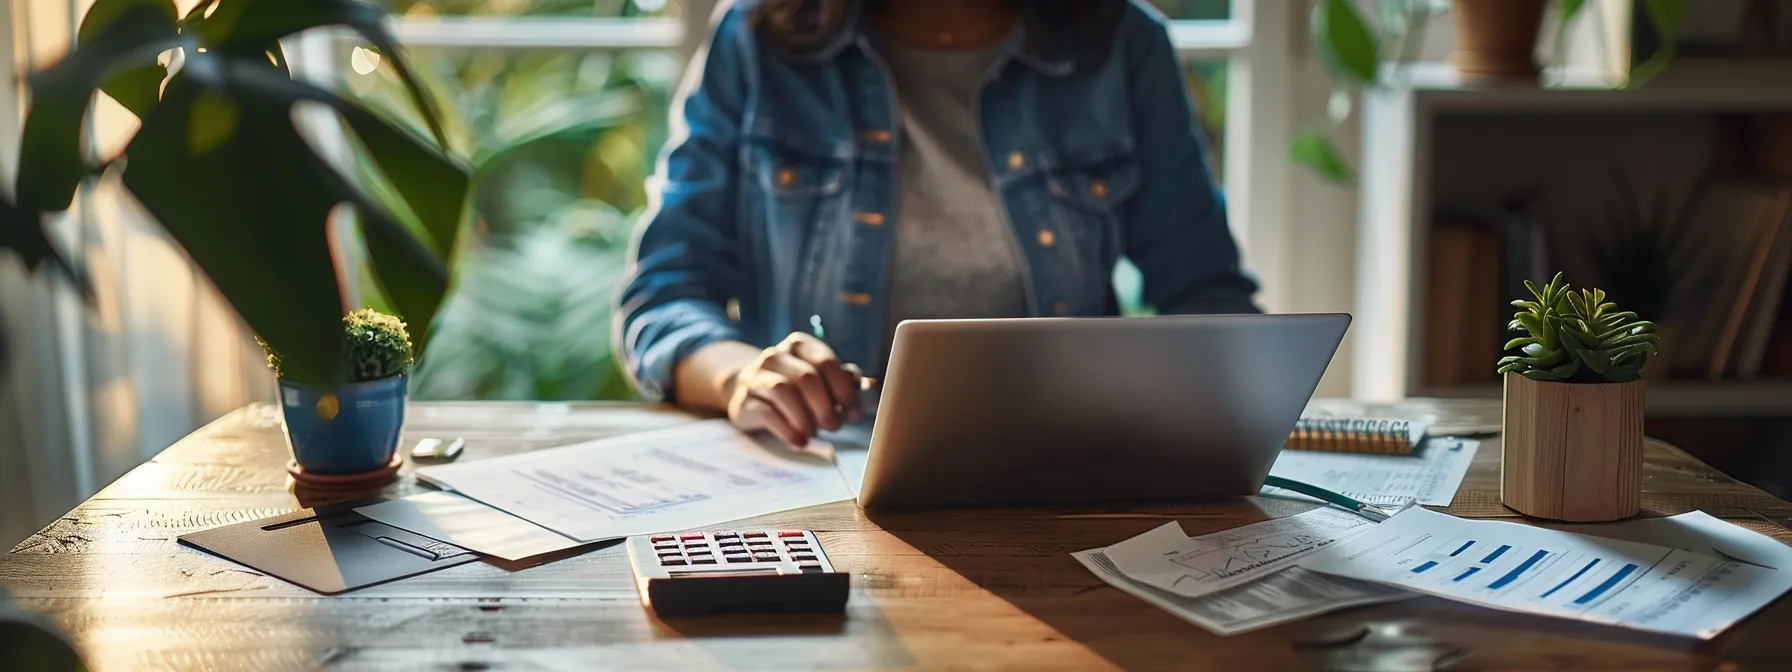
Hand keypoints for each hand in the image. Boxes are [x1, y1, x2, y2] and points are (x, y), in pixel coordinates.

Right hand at [723, 332, 863, 446]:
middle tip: (834, 426)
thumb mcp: (819, 379)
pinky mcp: (744, 401)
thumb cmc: (795, 388)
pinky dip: (787, 430)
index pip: (826, 362)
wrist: (750, 394)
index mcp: (799, 345)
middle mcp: (775, 356)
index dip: (844, 389)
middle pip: (806, 377)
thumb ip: (844, 381)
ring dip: (805, 417)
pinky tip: (799, 441)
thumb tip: (871, 386)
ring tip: (815, 433)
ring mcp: (756, 376)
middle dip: (825, 406)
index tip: (854, 413)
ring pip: (783, 391)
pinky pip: (766, 413)